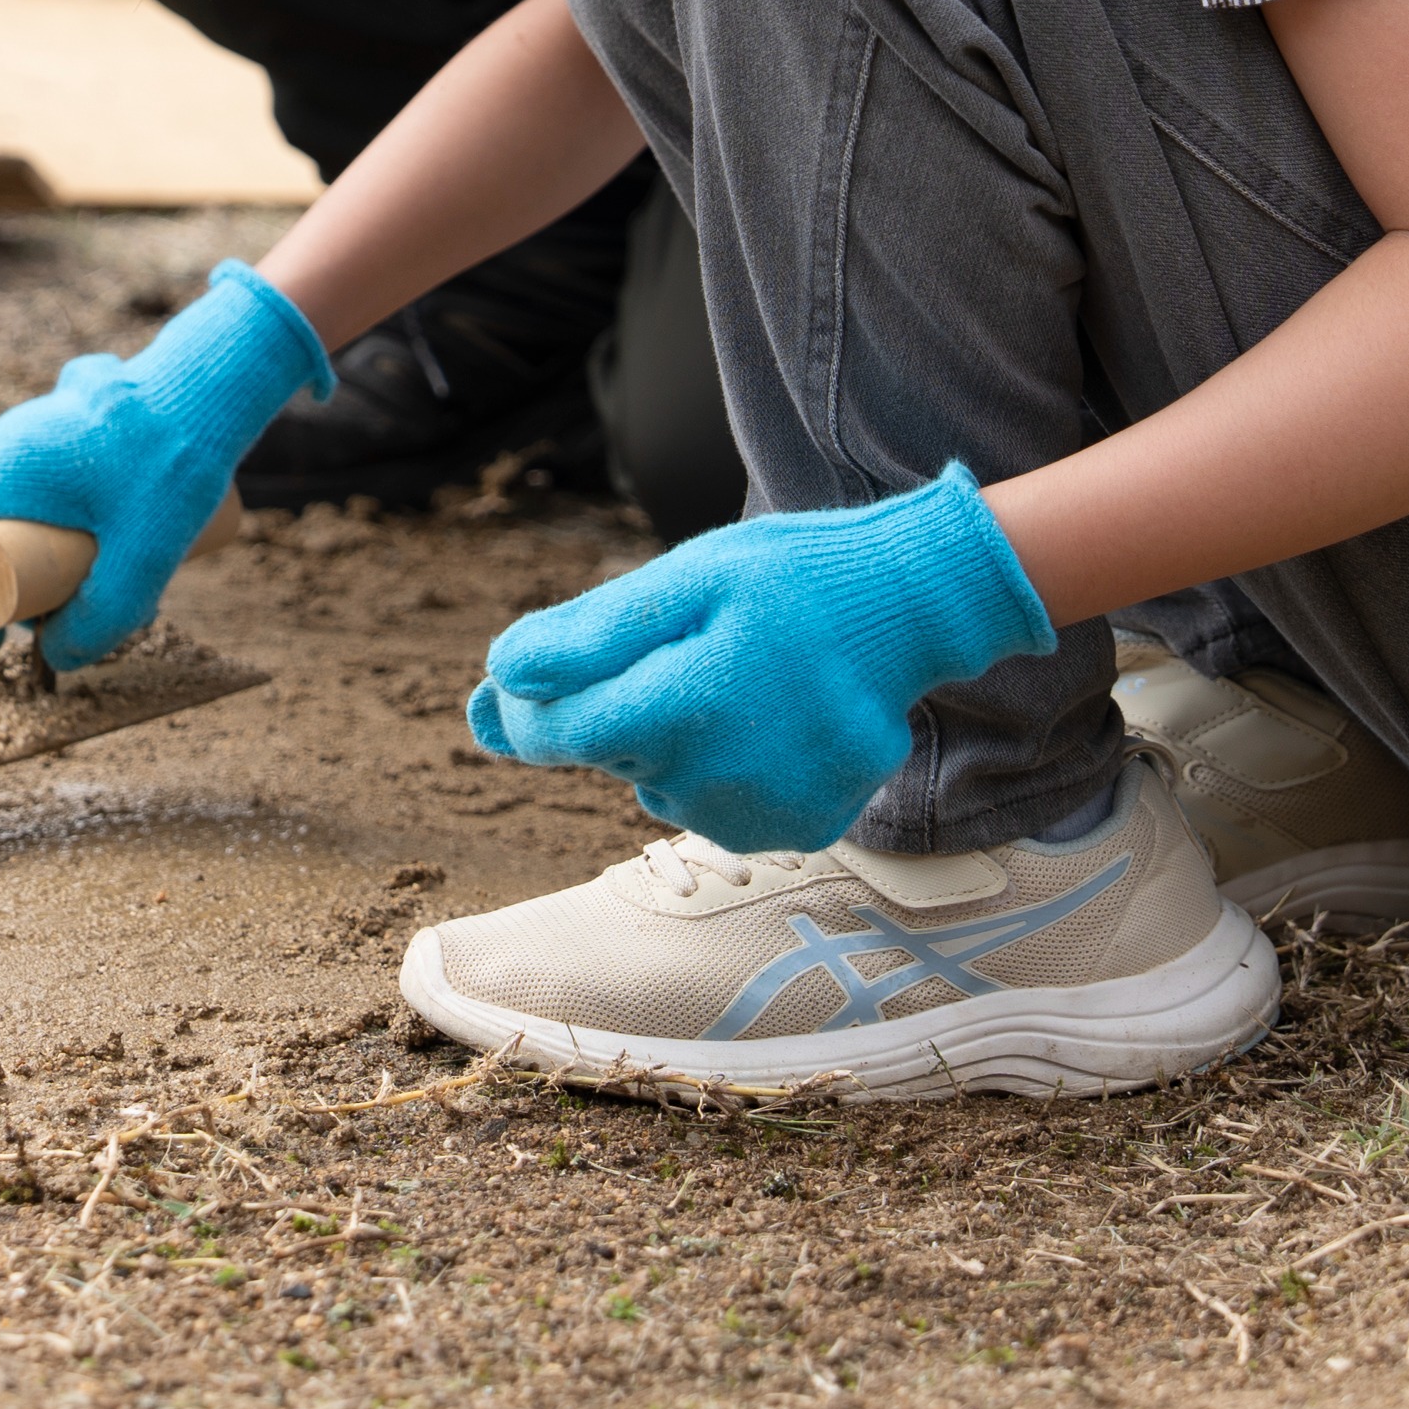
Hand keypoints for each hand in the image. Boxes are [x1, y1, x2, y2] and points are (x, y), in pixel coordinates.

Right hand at [0, 262, 327, 670]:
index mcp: (4, 467)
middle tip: (58, 619)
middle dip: (9, 585)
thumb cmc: (174, 466)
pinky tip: (107, 532)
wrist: (216, 383)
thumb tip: (60, 658)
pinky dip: (60, 511)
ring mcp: (38, 420)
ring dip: (38, 548)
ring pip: (16, 499)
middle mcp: (9, 438)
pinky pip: (48, 474)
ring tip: (95, 582)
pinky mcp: (71, 414)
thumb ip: (103, 620)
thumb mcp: (143, 560)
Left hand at [470, 466, 1055, 852]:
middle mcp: (720, 782)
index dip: (532, 700)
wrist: (912, 609)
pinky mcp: (797, 830)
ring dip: (671, 737)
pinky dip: (723, 766)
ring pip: (658, 781)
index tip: (546, 665)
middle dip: (618, 703)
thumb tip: (495, 679)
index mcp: (685, 709)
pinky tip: (768, 719)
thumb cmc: (789, 580)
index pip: (552, 734)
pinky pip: (717, 804)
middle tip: (688, 645)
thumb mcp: (683, 578)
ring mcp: (763, 816)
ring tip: (738, 676)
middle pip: (606, 755)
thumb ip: (585, 636)